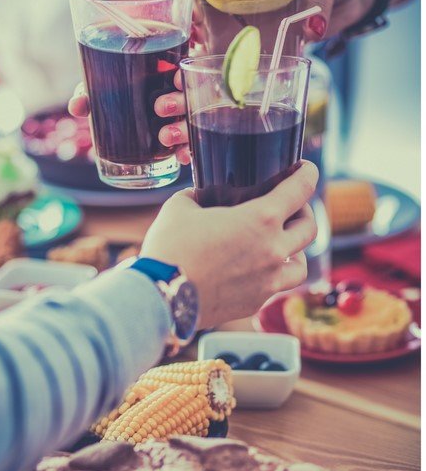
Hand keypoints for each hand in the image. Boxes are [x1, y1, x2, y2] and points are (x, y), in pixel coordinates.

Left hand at [70, 62, 184, 163]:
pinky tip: (181, 158)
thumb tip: (76, 106)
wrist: (121, 120)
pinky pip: (193, 144)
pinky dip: (187, 151)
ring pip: (194, 121)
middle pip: (192, 96)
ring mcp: (185, 117)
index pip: (183, 70)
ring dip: (183, 129)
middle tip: (159, 108)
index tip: (176, 79)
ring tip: (164, 137)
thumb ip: (91, 95)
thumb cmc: (115, 96)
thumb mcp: (103, 91)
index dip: (184, 75)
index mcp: (166, 73)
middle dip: (180, 102)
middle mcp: (181, 94)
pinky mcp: (184, 138)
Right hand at [141, 162, 318, 328]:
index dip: (308, 173)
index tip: (306, 168)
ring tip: (280, 244)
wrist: (160, 296)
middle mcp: (273, 250)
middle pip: (309, 228)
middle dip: (304, 212)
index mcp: (261, 219)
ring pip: (301, 265)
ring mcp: (267, 281)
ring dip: (295, 251)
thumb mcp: (182, 207)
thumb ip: (199, 196)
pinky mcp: (255, 303)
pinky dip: (271, 275)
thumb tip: (200, 195)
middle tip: (291, 206)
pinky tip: (255, 269)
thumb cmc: (170, 246)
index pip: (301, 189)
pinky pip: (275, 287)